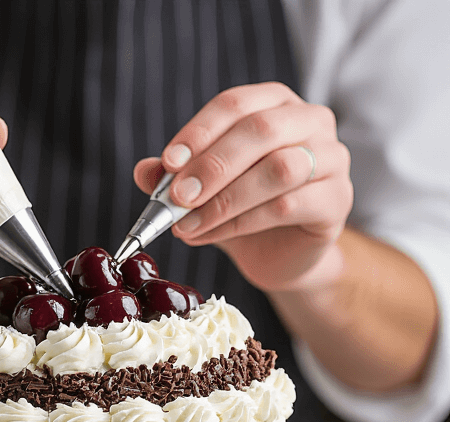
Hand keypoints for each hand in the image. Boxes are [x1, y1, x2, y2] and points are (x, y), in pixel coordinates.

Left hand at [134, 83, 352, 292]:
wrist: (282, 257)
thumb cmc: (246, 213)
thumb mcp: (205, 191)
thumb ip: (177, 176)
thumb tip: (144, 171)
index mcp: (276, 104)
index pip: (236, 104)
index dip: (200, 131)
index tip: (168, 162)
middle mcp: (311, 121)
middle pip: (261, 130)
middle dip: (212, 166)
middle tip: (177, 197)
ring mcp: (332, 158)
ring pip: (279, 169)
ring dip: (226, 199)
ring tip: (189, 225)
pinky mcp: (338, 200)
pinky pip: (289, 206)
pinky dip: (243, 222)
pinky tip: (212, 235)